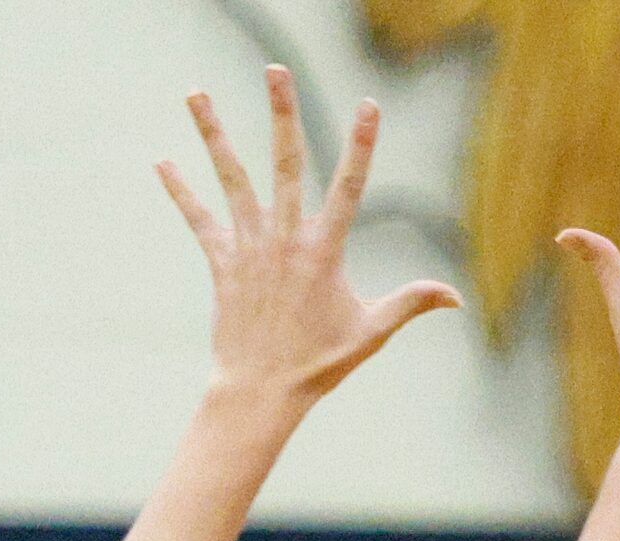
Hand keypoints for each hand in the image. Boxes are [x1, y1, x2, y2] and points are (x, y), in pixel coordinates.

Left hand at [157, 68, 462, 406]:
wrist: (262, 390)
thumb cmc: (320, 363)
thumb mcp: (371, 332)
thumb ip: (411, 303)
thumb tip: (456, 298)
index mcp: (325, 251)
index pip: (350, 186)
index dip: (362, 145)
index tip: (369, 106)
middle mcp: (286, 239)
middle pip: (286, 163)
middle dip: (282, 114)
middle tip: (276, 71)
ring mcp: (251, 247)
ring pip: (232, 179)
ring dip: (214, 134)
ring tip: (196, 93)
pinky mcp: (222, 262)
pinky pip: (200, 219)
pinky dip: (181, 192)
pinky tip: (162, 162)